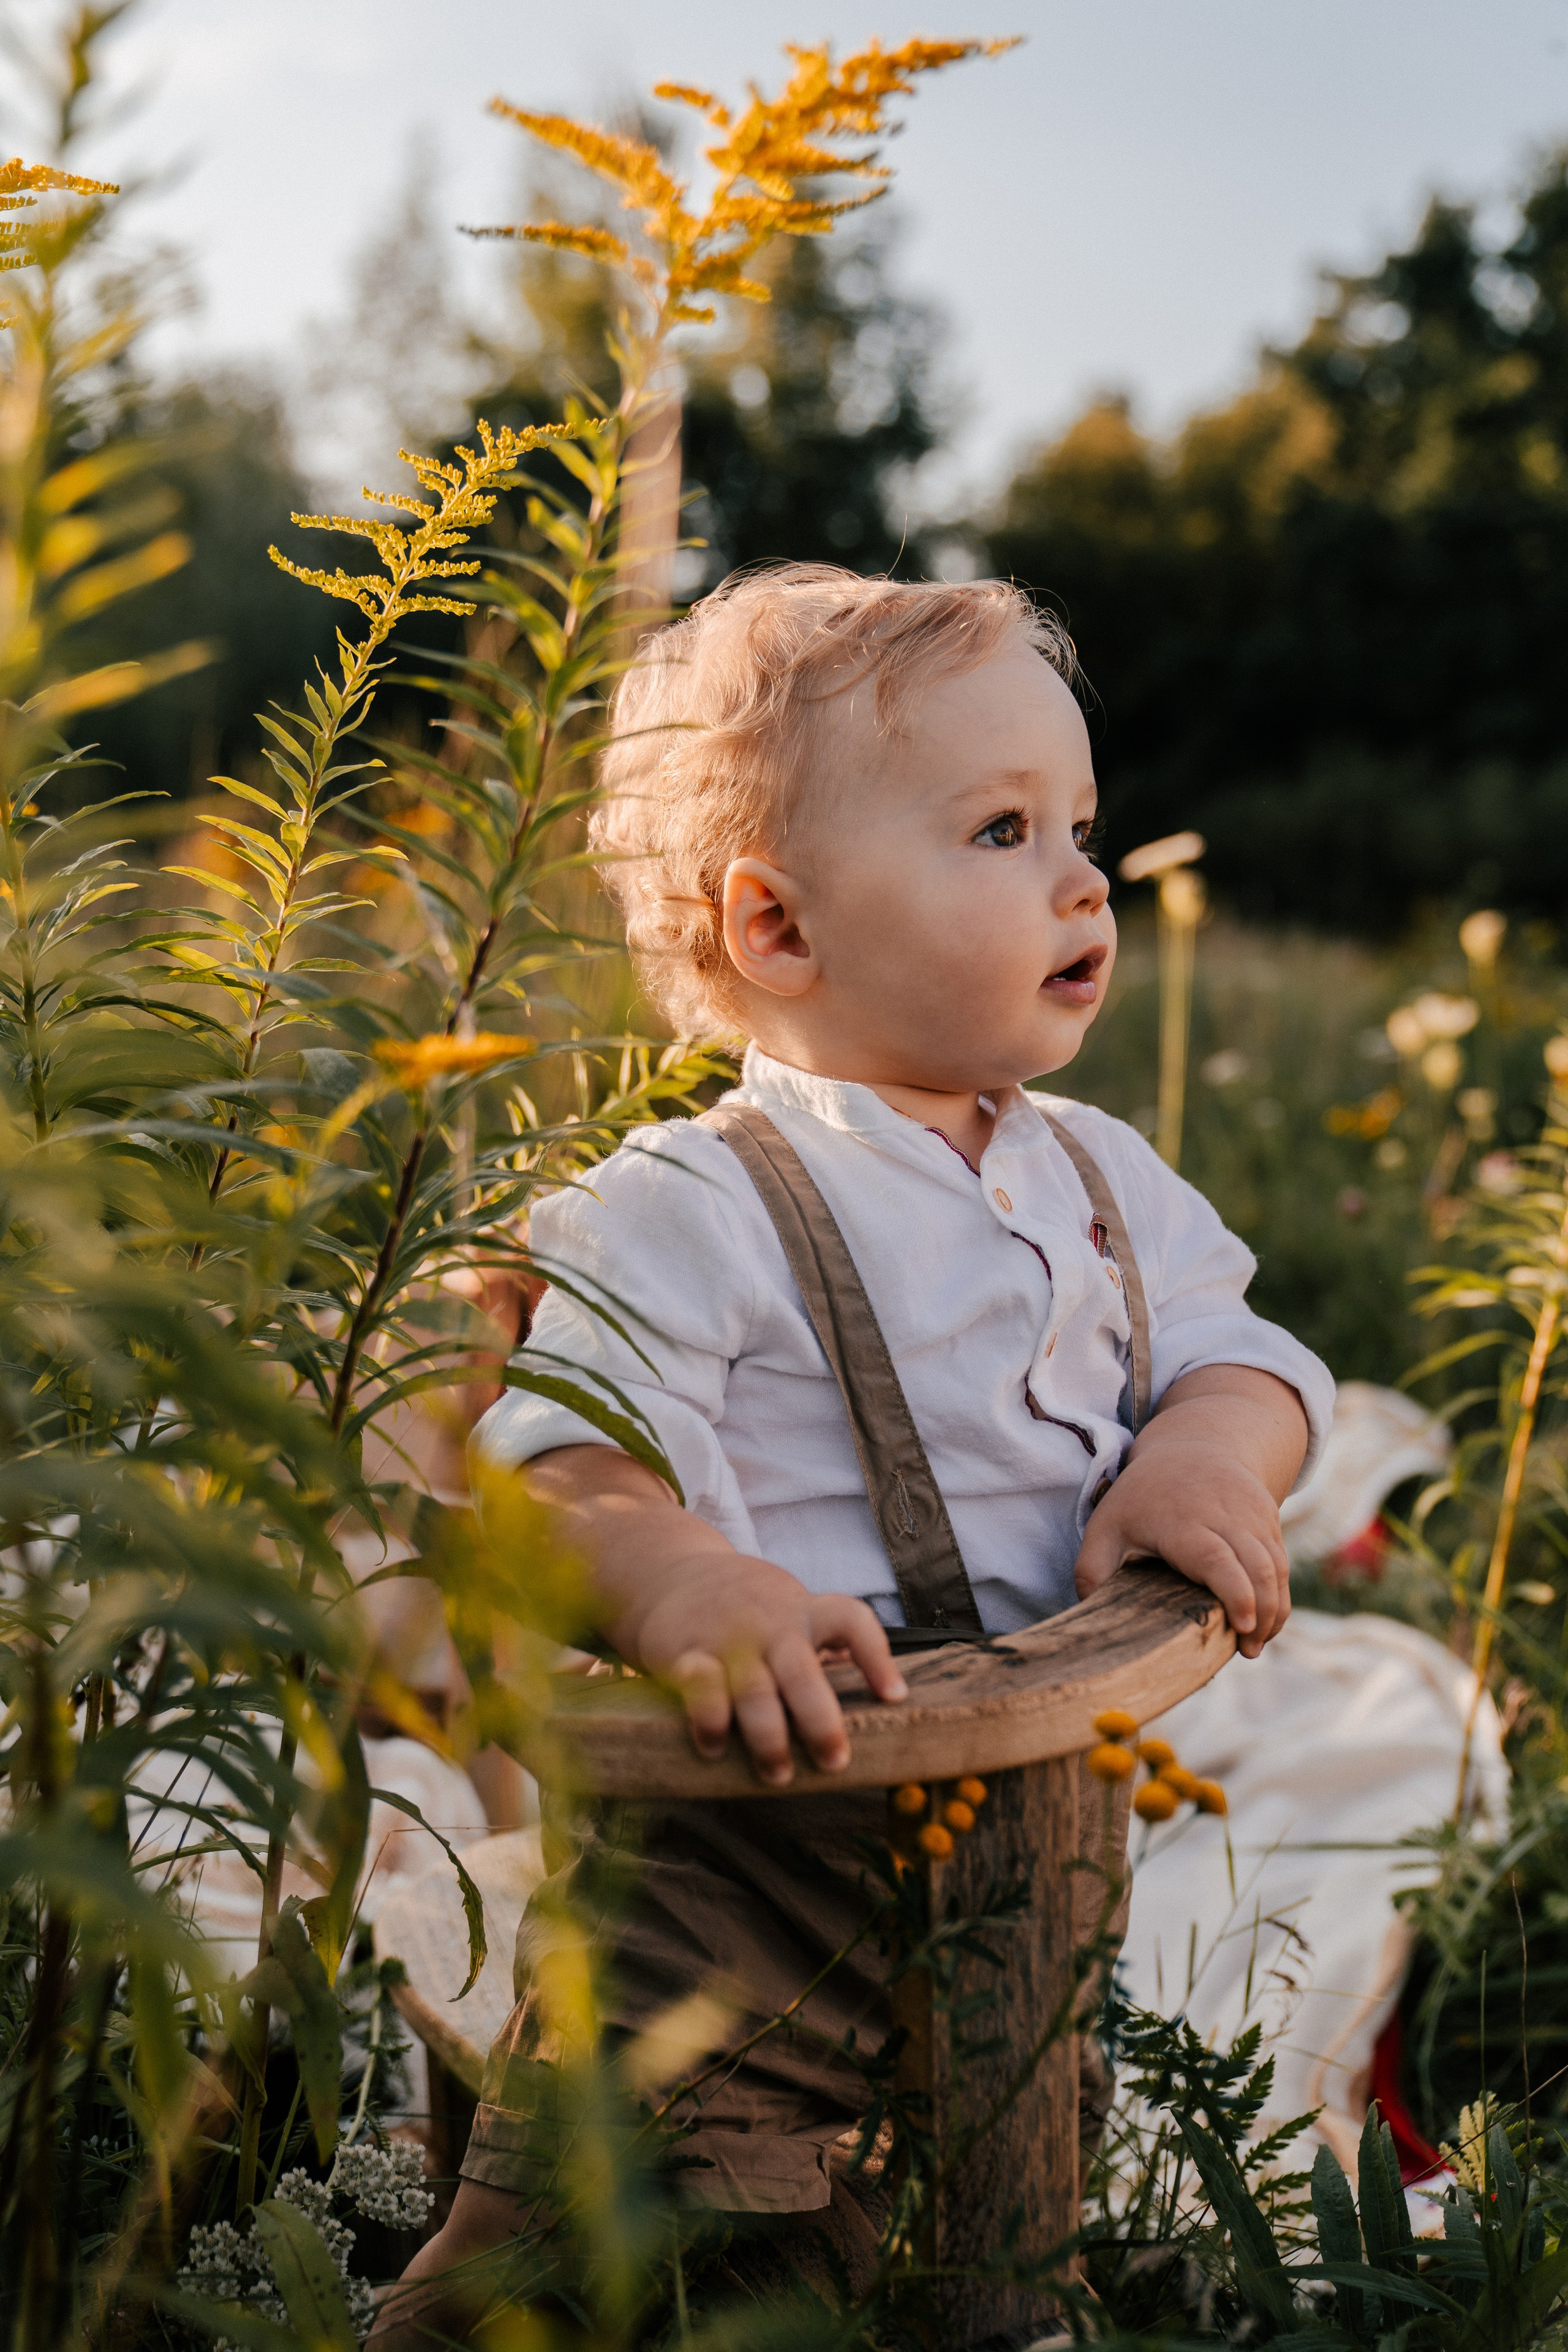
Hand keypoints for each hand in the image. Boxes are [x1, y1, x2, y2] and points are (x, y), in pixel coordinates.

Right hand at [632, 1551, 906, 1784]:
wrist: (672, 1573)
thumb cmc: (748, 1607)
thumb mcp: (790, 1609)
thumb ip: (825, 1645)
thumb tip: (881, 1697)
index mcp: (803, 1613)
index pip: (851, 1620)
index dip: (876, 1656)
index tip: (895, 1697)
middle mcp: (769, 1625)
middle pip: (801, 1672)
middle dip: (820, 1721)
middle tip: (834, 1761)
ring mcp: (727, 1640)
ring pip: (753, 1690)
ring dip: (768, 1736)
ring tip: (778, 1774)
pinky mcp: (686, 1653)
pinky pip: (700, 1689)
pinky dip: (709, 1721)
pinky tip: (715, 1747)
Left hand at [1074, 1441, 1290, 1658]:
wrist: (1194, 1444)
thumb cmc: (1143, 1495)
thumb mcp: (1106, 1524)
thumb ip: (1092, 1569)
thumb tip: (1091, 1613)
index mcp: (1182, 1523)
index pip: (1217, 1560)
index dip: (1236, 1594)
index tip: (1242, 1626)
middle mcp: (1225, 1517)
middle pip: (1258, 1568)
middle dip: (1262, 1615)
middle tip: (1247, 1651)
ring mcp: (1252, 1517)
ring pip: (1276, 1567)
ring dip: (1274, 1610)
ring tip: (1255, 1644)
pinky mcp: (1269, 1519)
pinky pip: (1282, 1561)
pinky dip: (1279, 1595)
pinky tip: (1264, 1622)